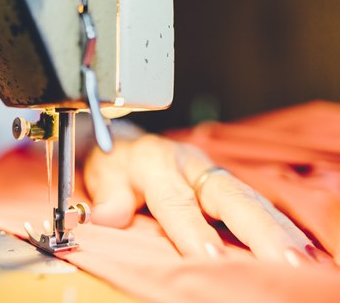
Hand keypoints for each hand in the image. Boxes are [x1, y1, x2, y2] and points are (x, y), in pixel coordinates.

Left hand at [84, 134, 328, 264]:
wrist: (127, 143)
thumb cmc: (116, 162)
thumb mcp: (102, 173)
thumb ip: (107, 195)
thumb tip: (106, 216)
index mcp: (156, 163)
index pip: (176, 201)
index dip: (193, 230)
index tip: (210, 258)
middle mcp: (191, 165)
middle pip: (231, 196)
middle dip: (260, 230)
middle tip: (285, 261)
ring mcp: (213, 173)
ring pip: (251, 200)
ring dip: (278, 230)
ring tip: (302, 261)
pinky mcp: (226, 183)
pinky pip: (256, 204)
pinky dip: (279, 226)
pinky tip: (297, 248)